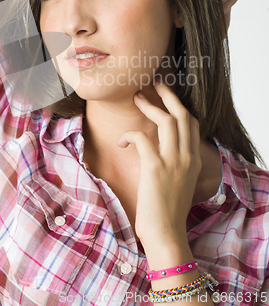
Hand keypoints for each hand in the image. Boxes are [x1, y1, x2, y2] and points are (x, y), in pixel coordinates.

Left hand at [117, 79, 201, 261]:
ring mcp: (173, 161)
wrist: (166, 233)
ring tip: (136, 97)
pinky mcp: (155, 167)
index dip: (179, 106)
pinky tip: (121, 142)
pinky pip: (142, 138)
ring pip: (166, 120)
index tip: (167, 96)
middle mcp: (187, 157)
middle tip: (154, 82)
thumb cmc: (168, 210)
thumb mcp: (179, 182)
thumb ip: (175, 164)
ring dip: (150, 105)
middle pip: (182, 115)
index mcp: (194, 160)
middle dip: (168, 95)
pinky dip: (129, 135)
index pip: (192, 124)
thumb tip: (159, 150)